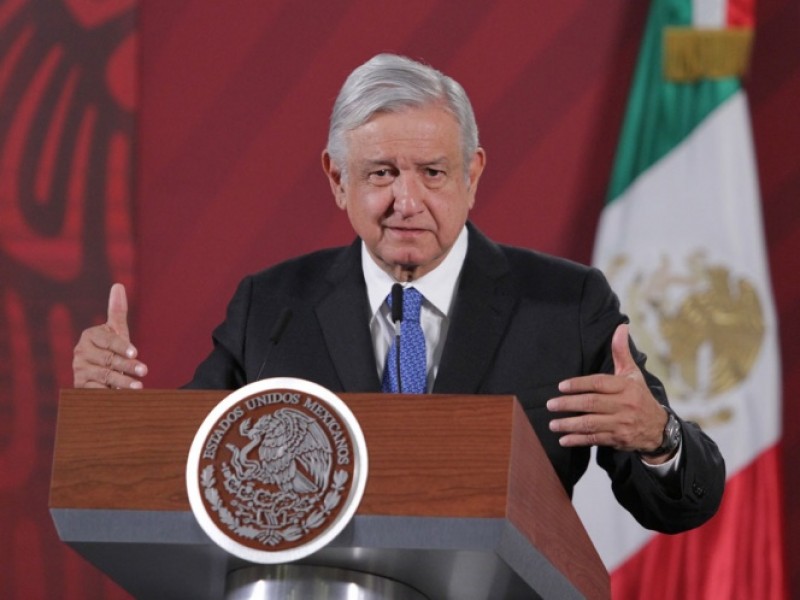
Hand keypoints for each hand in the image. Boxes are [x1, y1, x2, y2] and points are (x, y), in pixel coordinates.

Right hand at [72, 283, 147, 388]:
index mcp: (90, 336)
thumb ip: (117, 311)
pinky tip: (122, 398)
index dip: (121, 346)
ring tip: (139, 387)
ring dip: (122, 382)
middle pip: (108, 360)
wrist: (102, 375)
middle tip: (144, 371)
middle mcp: (80, 353)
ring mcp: (79, 370)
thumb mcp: (116, 331)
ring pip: (104, 377)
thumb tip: (118, 285)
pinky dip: (110, 395)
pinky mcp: (80, 388)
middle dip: (127, 366)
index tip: (135, 352)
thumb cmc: (113, 349)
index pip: (107, 340)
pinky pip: (95, 392)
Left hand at [546, 324, 669, 461]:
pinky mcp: (618, 439)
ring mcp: (621, 423)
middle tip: (550, 404)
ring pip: (591, 423)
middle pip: (592, 403)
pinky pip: (595, 439)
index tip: (562, 386)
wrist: (658, 428)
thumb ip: (621, 352)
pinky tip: (564, 439)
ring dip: (569, 424)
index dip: (579, 384)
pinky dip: (578, 440)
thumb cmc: (639, 396)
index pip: (599, 384)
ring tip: (552, 423)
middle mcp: (624, 405)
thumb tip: (621, 327)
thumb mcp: (632, 373)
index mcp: (625, 387)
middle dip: (568, 404)